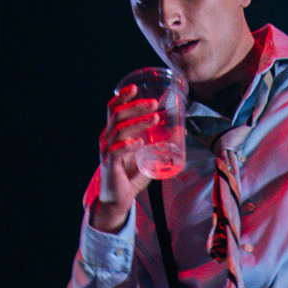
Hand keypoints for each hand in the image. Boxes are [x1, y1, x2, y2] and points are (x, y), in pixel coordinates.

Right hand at [90, 87, 161, 231]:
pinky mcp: (109, 165)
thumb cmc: (130, 176)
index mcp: (113, 133)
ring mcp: (107, 151)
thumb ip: (158, 144)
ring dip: (138, 122)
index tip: (136, 87)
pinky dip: (129, 145)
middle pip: (118, 115)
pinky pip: (117, 151)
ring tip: (154, 119)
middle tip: (154, 103)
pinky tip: (140, 143)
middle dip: (136, 106)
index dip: (123, 97)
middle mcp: (107, 138)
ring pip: (119, 130)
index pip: (113, 109)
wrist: (118, 199)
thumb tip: (180, 132)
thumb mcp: (146, 156)